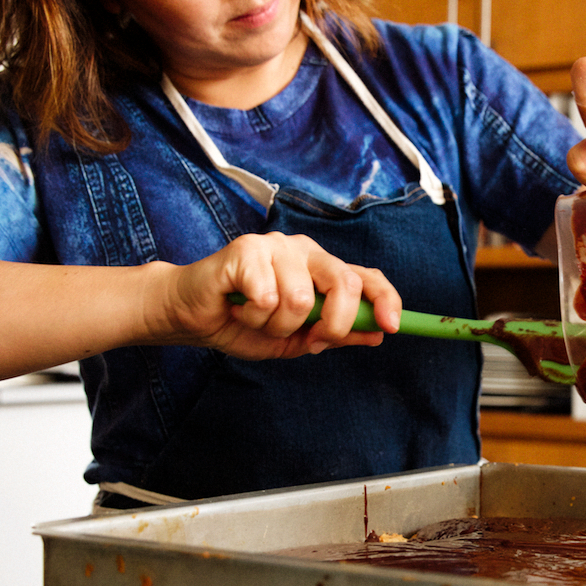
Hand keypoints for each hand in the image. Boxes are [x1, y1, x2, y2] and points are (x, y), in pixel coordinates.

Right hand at [154, 232, 401, 359]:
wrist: (194, 317)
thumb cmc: (244, 323)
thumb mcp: (299, 338)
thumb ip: (336, 333)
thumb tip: (377, 333)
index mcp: (323, 269)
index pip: (367, 277)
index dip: (385, 299)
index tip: (391, 326)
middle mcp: (305, 251)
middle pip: (343, 283)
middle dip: (332, 324)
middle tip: (308, 339)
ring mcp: (276, 246)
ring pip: (300, 300)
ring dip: (277, 325)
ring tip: (257, 318)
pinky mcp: (247, 249)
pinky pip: (268, 297)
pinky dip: (253, 316)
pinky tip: (239, 307)